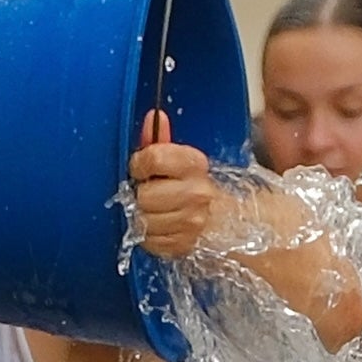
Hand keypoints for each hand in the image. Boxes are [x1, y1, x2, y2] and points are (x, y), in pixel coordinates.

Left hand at [131, 110, 218, 259]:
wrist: (222, 217)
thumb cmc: (191, 184)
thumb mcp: (178, 158)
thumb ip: (160, 139)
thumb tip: (154, 117)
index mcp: (195, 164)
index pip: (153, 159)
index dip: (138, 164)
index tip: (141, 168)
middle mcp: (198, 192)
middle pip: (145, 195)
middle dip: (142, 195)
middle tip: (150, 193)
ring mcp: (193, 222)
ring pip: (144, 221)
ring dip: (144, 217)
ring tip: (156, 211)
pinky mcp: (184, 245)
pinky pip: (150, 241)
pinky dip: (150, 236)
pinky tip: (160, 226)